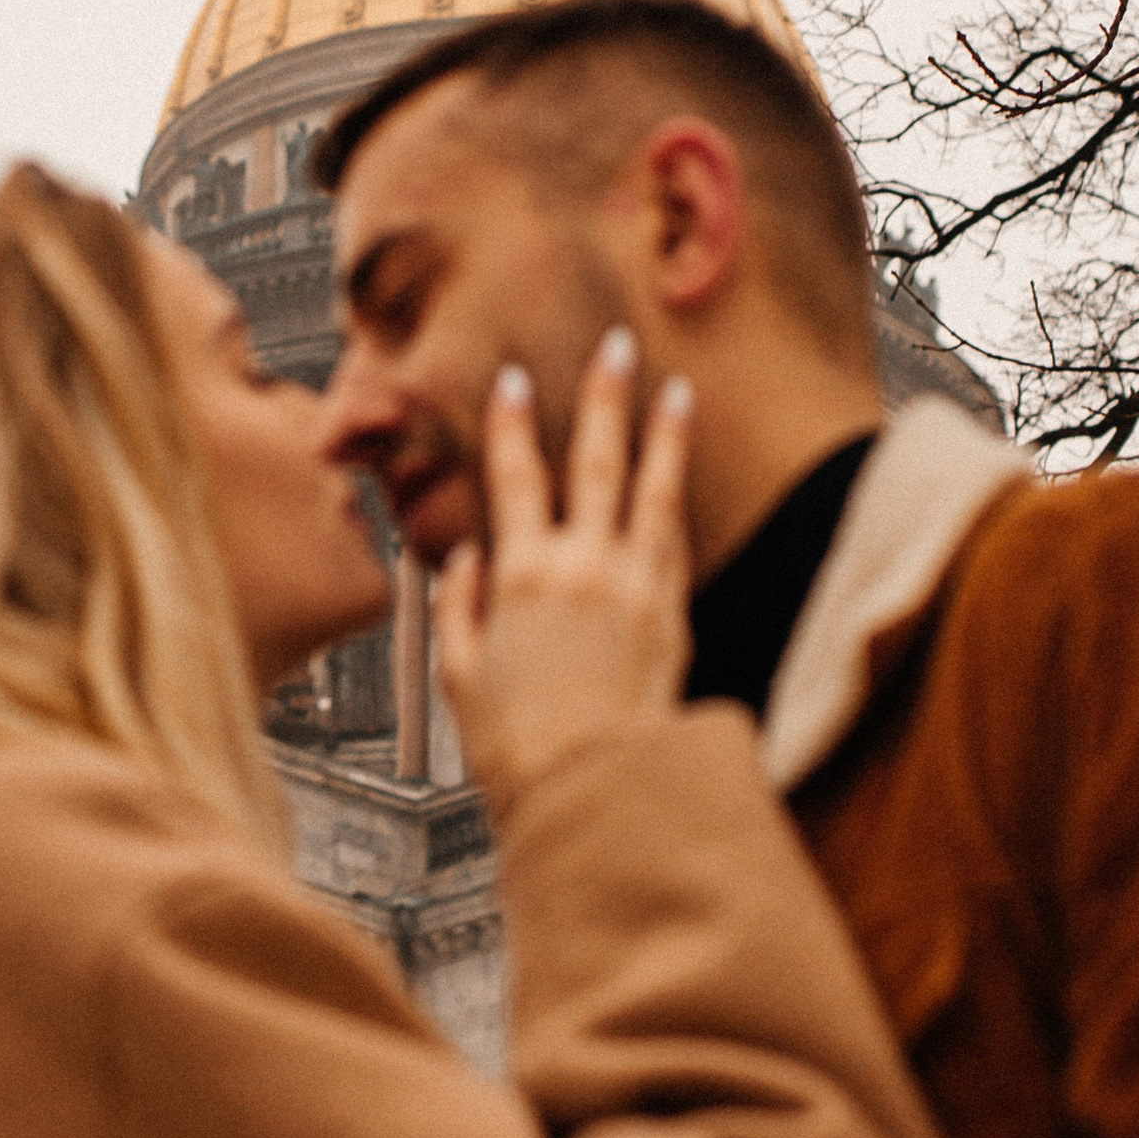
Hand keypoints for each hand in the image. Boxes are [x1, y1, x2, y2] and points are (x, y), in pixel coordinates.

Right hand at [435, 337, 692, 811]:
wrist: (595, 790)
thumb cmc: (520, 747)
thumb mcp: (459, 674)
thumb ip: (458, 606)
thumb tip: (464, 561)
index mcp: (520, 577)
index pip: (514, 477)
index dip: (511, 422)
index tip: (515, 379)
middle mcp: (582, 568)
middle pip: (594, 461)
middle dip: (603, 397)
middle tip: (617, 347)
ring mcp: (634, 586)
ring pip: (652, 490)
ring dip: (663, 434)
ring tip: (676, 390)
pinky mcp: (673, 614)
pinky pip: (674, 541)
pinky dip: (675, 501)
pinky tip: (680, 477)